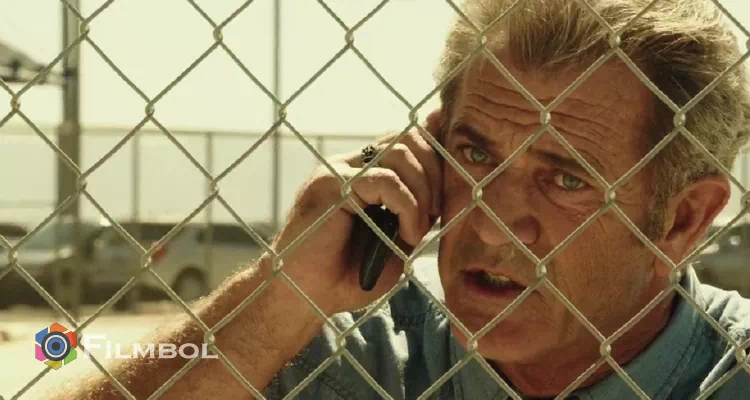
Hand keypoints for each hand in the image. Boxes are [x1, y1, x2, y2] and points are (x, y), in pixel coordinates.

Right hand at [268, 110, 443, 314]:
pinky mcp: (330, 186)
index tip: (452, 189)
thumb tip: (452, 190)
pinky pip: (384, 181)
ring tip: (418, 229)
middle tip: (436, 213)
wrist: (307, 297)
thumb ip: (419, 211)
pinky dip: (407, 207)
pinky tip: (407, 234)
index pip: (409, 138)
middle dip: (436, 172)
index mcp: (365, 171)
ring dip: (423, 192)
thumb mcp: (397, 239)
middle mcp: (351, 164)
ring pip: (400, 154)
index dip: (437, 155)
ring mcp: (338, 171)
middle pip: (409, 137)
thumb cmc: (351, 275)